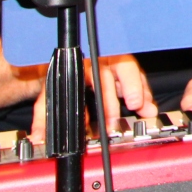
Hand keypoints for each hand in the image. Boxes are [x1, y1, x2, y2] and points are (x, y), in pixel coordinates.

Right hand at [28, 54, 155, 142]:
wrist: (75, 58)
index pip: (126, 67)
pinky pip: (46, 100)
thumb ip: (139, 92)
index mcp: (114, 56)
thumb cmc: (106, 67)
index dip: (132, 86)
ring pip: (74, 88)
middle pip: (100, 77)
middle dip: (108, 103)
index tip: (135, 104)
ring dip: (78, 114)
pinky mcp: (54, 81)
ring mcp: (72, 70)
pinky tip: (41, 135)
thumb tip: (150, 111)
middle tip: (112, 124)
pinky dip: (42, 120)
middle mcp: (93, 60)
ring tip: (81, 132)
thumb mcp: (125, 77)